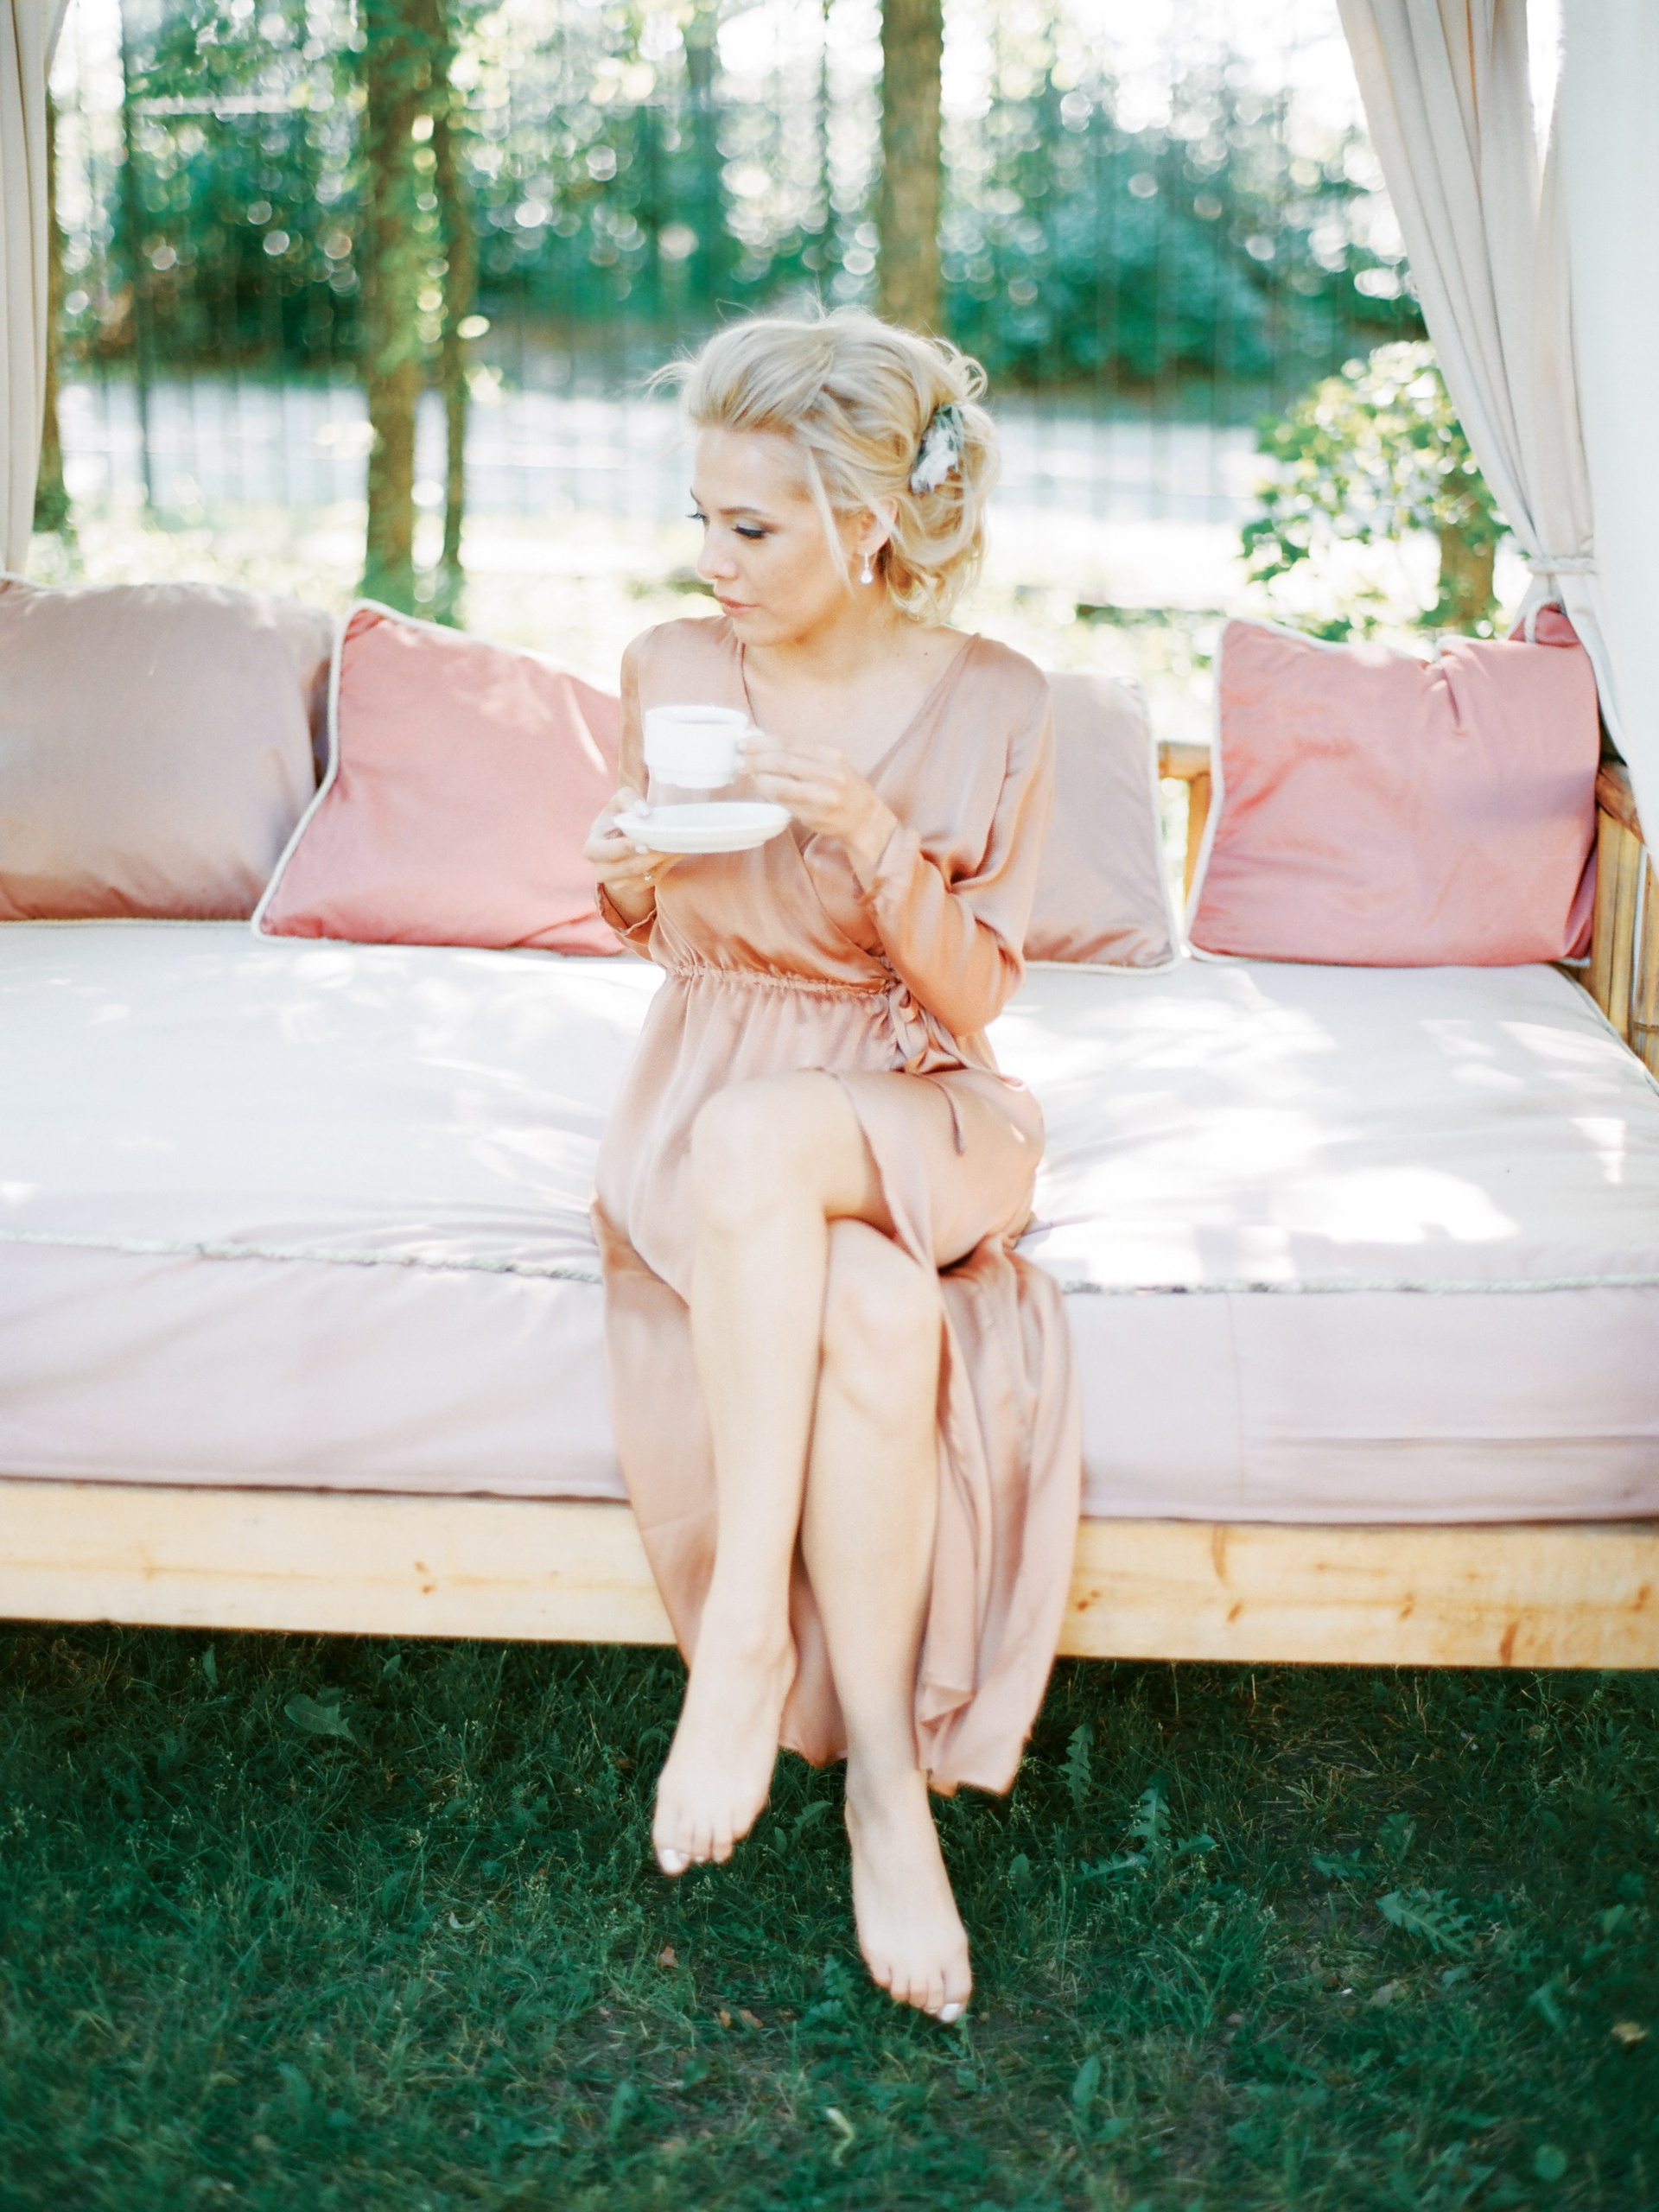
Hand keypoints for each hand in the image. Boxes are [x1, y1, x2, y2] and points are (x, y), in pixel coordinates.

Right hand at [584, 786, 680, 926]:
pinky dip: (666, 866)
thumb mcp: (620, 800)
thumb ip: (628, 798)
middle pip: (626, 870)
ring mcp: (618, 882)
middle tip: (666, 847)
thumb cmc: (620, 814)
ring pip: (642, 878)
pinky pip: (652, 880)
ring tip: (676, 846)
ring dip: (661, 863)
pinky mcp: (635, 887)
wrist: (627, 833)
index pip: (603, 852)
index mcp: (592, 848)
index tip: (644, 844)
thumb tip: (644, 812)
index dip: (623, 849)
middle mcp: (601, 869)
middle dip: (648, 859)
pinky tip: (677, 850)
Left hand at [743, 733, 897, 881]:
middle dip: (755, 759)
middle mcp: (830, 774)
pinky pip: (785, 803)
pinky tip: (762, 787)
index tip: (745, 741)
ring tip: (746, 772)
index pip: (789, 744)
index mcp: (831, 756)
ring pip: (781, 784)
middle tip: (739, 758)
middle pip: (782, 761)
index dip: (763, 742)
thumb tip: (764, 743)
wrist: (865, 819)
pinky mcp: (815, 816)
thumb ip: (802, 755)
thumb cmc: (844, 789)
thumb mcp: (831, 764)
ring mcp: (823, 796)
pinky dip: (769, 793)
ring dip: (759, 778)